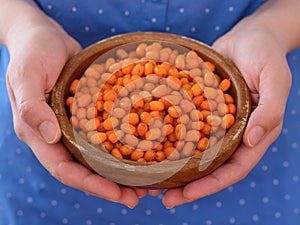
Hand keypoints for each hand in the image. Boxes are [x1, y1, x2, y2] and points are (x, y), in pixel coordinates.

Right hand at [5, 12, 144, 207]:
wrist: (44, 35)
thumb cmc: (33, 52)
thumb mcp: (27, 76)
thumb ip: (32, 107)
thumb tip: (51, 138)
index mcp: (39, 134)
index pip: (65, 169)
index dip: (91, 185)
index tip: (118, 194)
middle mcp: (57, 135)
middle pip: (84, 170)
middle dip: (110, 186)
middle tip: (139, 196)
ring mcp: (74, 126)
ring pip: (97, 156)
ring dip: (119, 171)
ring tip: (146, 181)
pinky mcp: (87, 114)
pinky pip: (105, 134)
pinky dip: (121, 145)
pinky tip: (142, 149)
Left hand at [161, 18, 291, 207]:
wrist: (248, 35)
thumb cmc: (266, 54)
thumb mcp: (275, 79)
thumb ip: (270, 111)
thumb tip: (253, 142)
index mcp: (253, 134)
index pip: (232, 169)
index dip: (209, 185)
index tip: (184, 195)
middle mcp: (232, 133)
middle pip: (209, 166)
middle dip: (186, 184)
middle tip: (160, 197)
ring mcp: (214, 122)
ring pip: (193, 150)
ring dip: (173, 165)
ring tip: (149, 177)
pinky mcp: (200, 107)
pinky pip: (184, 125)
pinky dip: (168, 136)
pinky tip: (148, 142)